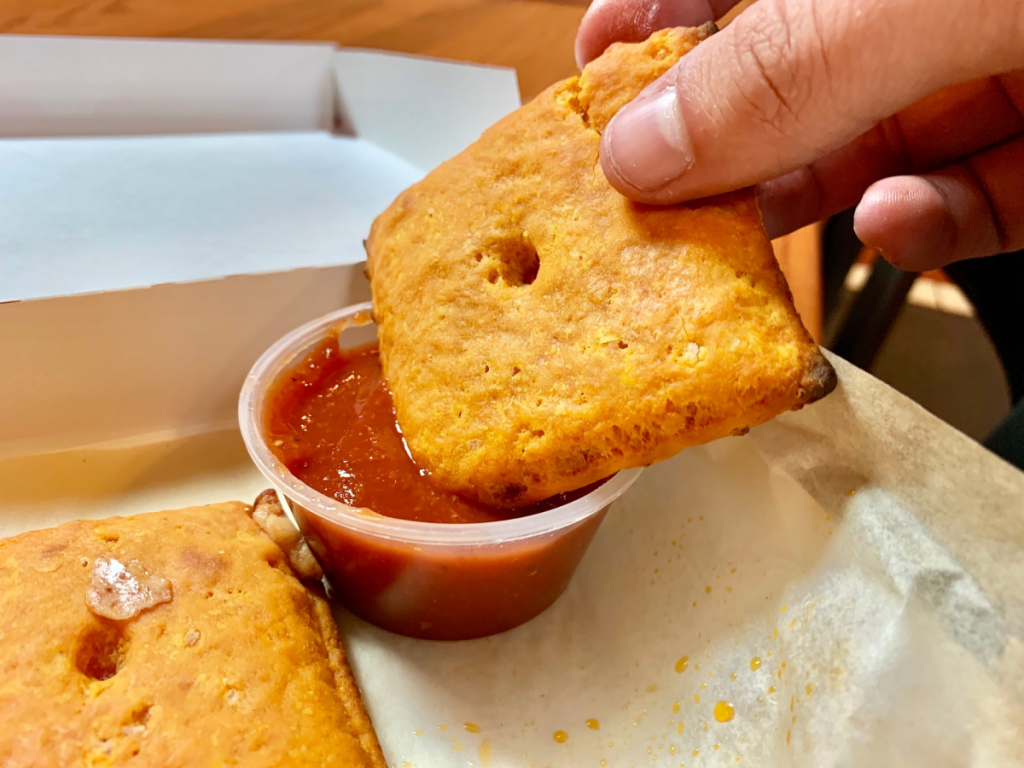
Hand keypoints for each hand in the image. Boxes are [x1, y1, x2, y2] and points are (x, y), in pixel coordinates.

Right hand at [576, 0, 1023, 270]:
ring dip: (811, 198)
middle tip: (655, 194)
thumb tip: (642, 146)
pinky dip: (923, 228)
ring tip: (758, 224)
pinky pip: (968, 204)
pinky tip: (898, 221)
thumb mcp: (928, 0)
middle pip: (789, 78)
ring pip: (870, 152)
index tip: (594, 64)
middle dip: (721, 139)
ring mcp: (991, 73)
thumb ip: (788, 69)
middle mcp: (921, 14)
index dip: (657, 11)